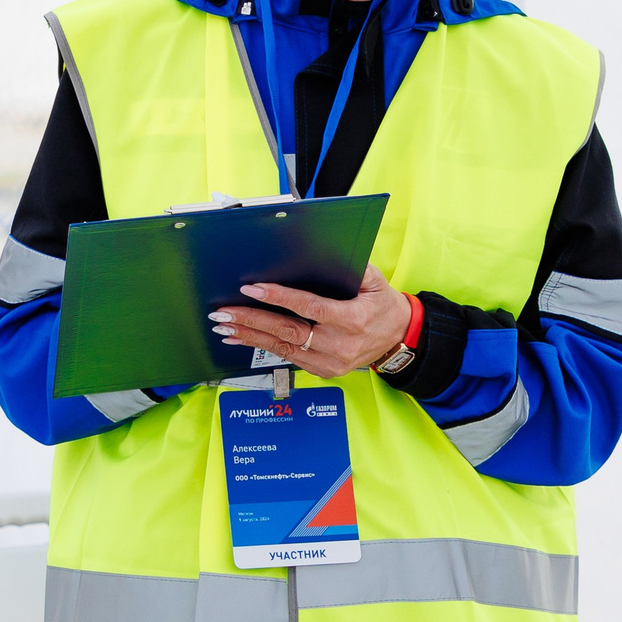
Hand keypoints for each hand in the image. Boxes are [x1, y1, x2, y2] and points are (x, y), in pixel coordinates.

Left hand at [211, 266, 409, 379]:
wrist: (398, 339)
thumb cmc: (383, 306)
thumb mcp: (375, 281)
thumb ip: (349, 267)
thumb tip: (317, 251)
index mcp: (353, 320)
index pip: (309, 308)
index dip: (279, 298)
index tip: (253, 289)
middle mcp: (339, 345)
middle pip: (287, 332)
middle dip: (251, 321)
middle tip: (223, 313)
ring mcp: (330, 362)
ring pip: (282, 348)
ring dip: (249, 336)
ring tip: (224, 326)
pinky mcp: (322, 370)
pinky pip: (286, 358)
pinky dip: (261, 347)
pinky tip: (241, 338)